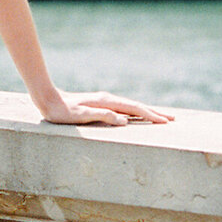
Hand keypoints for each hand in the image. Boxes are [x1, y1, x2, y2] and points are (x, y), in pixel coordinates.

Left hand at [36, 90, 173, 128]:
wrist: (49, 100)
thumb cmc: (63, 112)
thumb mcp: (81, 116)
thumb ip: (103, 116)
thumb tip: (125, 121)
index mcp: (107, 102)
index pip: (135, 109)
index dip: (151, 116)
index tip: (165, 122)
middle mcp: (108, 99)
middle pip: (137, 106)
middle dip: (154, 112)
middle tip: (172, 119)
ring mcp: (105, 101)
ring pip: (131, 107)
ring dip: (146, 112)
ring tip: (159, 117)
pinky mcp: (100, 104)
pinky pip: (123, 109)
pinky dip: (135, 112)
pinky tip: (136, 117)